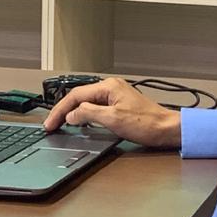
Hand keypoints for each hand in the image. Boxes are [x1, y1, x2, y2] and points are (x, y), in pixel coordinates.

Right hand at [42, 76, 181, 147]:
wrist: (166, 129)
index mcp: (108, 86)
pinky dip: (83, 114)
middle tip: (51, 124)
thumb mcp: (113, 120)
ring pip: (86, 101)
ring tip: (60, 124)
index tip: (50, 123)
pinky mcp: (119, 105)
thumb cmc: (146, 123)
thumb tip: (72, 114)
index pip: (76, 95)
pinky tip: (80, 122)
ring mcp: (115, 95)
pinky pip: (95, 107)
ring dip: (72, 112)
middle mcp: (111, 87)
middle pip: (79, 96)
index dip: (60, 110)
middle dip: (63, 110)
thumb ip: (89, 114)